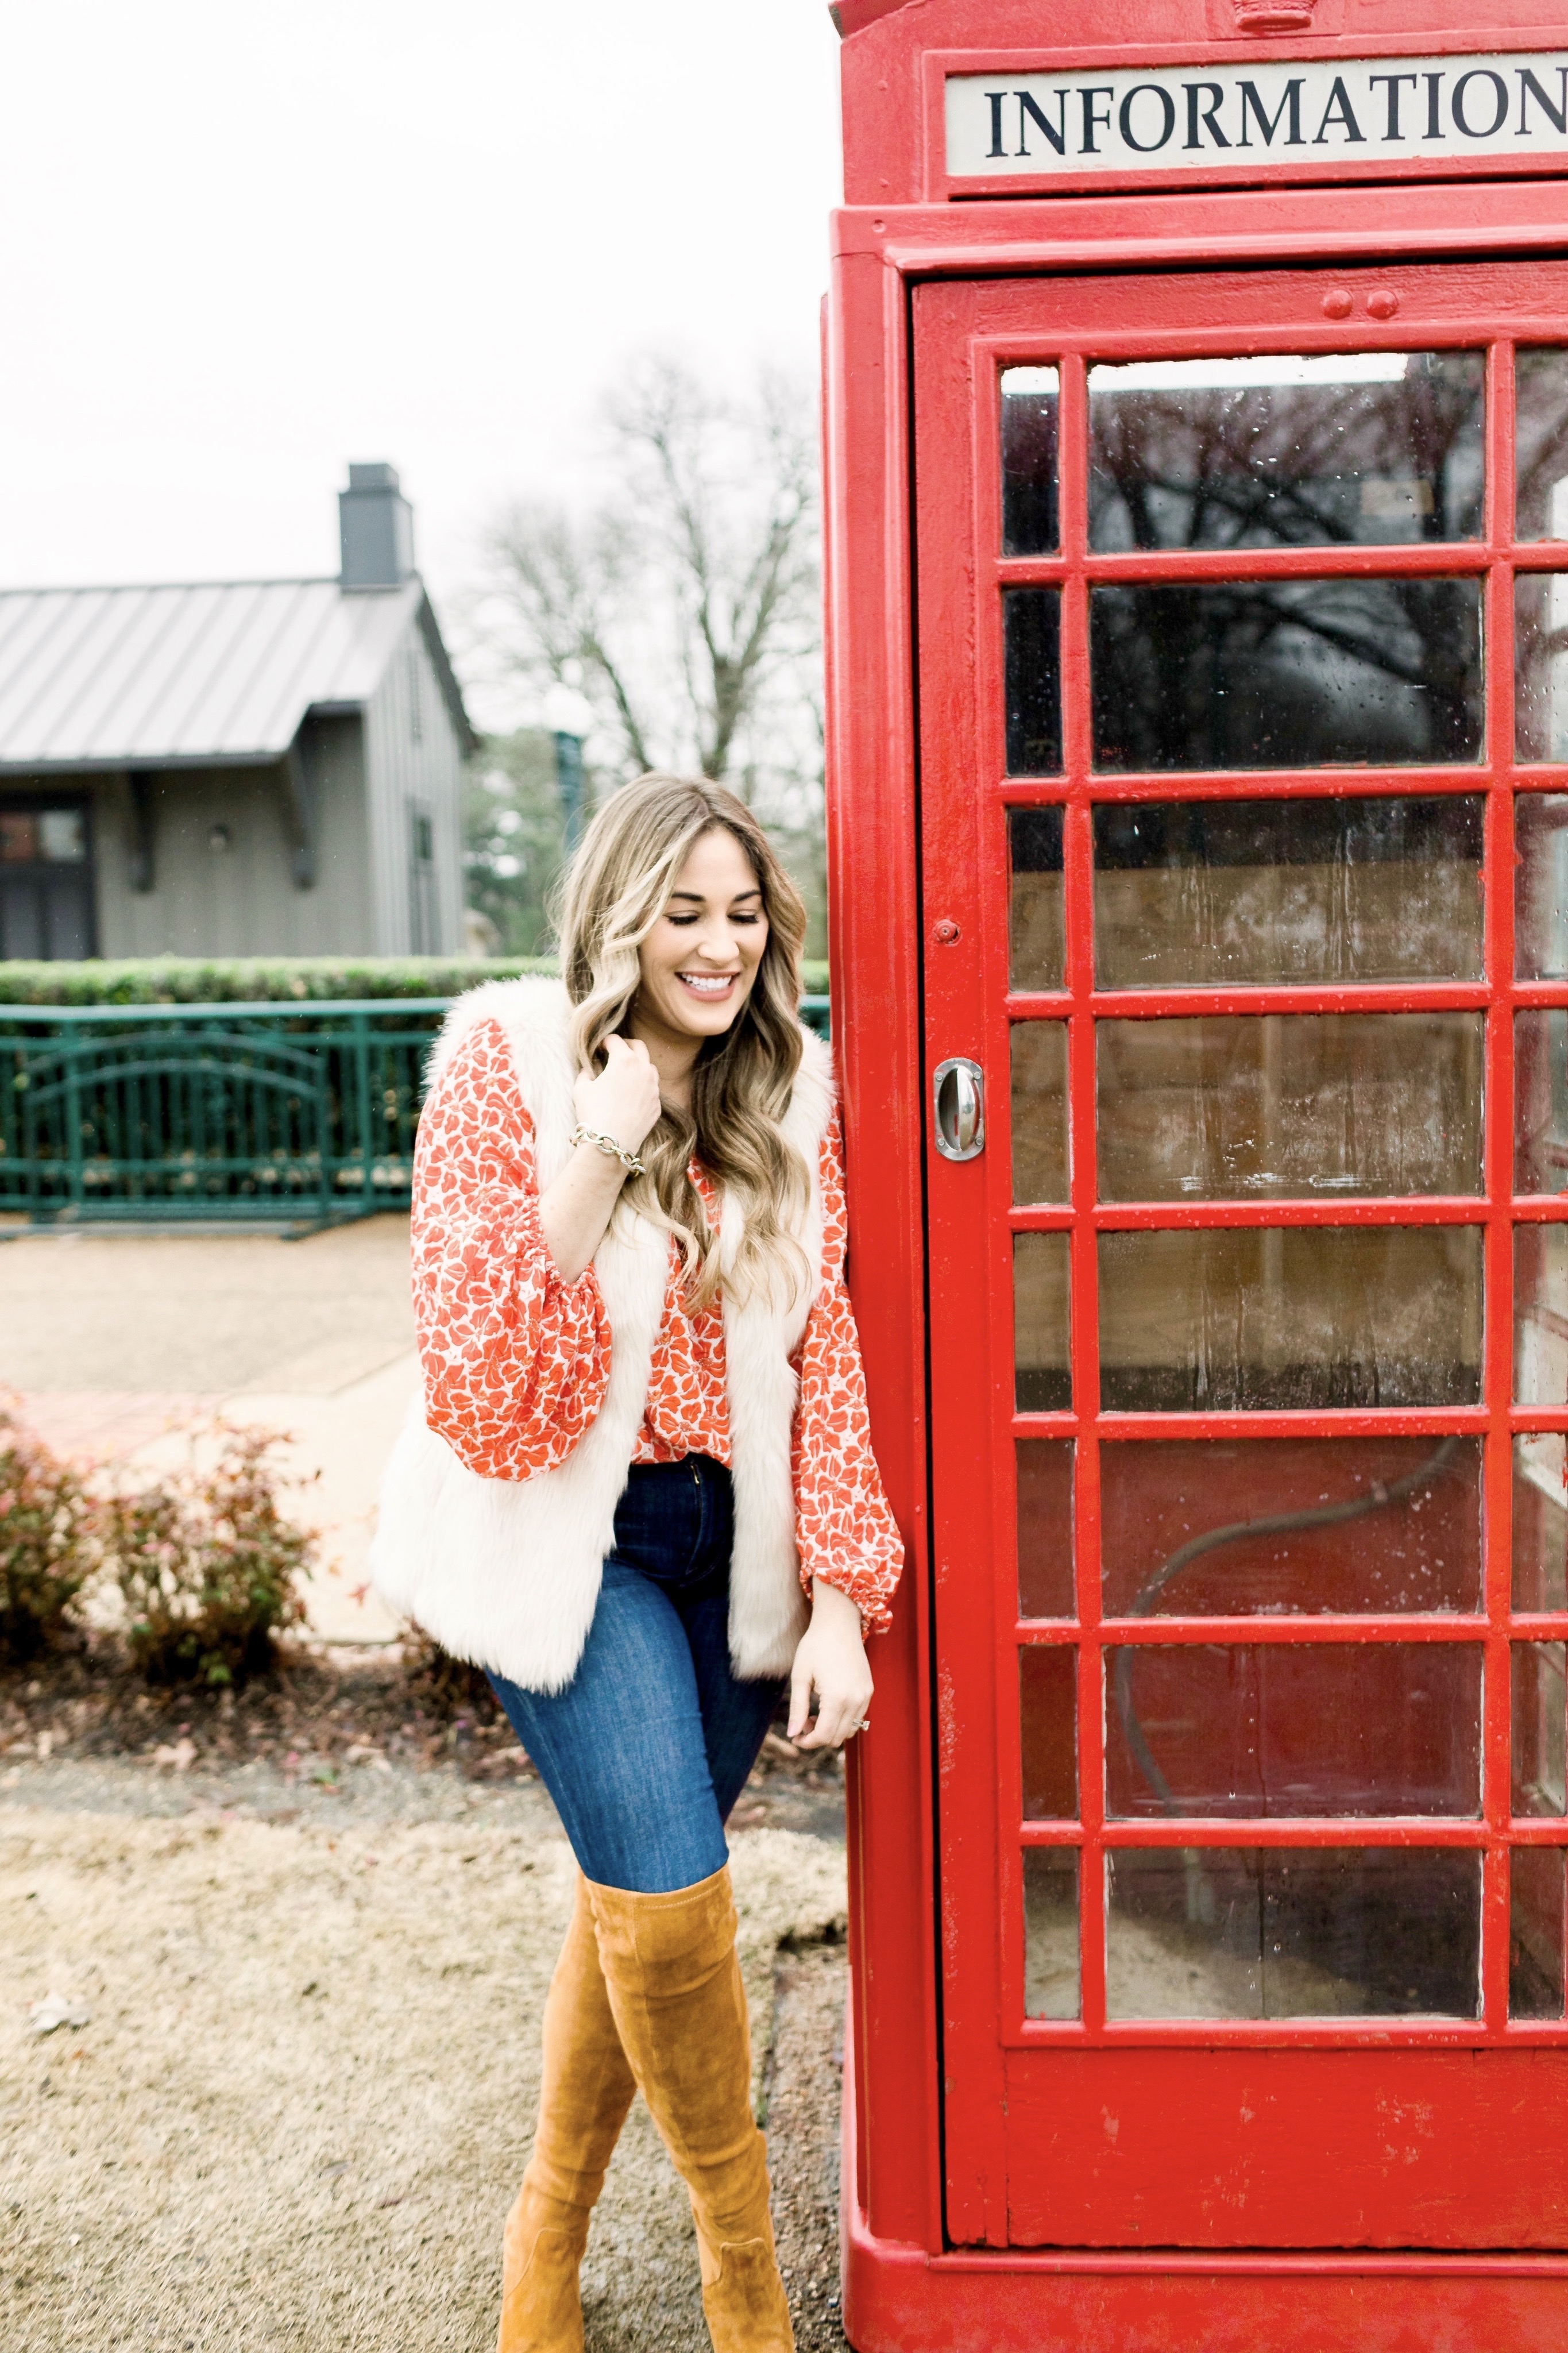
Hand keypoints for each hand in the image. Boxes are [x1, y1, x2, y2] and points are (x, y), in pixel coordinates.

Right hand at [574, 1036, 662, 1159]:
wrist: (611, 1142)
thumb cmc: (593, 1113)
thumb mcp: (581, 1089)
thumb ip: (585, 1073)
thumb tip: (588, 1070)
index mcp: (624, 1061)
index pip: (615, 1040)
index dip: (604, 1042)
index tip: (599, 1048)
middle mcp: (643, 1070)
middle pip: (639, 1046)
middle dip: (626, 1045)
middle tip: (615, 1051)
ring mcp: (653, 1088)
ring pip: (650, 1067)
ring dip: (638, 1065)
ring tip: (626, 1073)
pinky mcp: (657, 1105)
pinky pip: (652, 1089)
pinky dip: (643, 1086)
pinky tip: (632, 1094)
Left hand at [788, 1579, 872, 1750]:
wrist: (839, 1624)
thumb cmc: (815, 1646)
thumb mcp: (800, 1676)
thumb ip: (798, 1708)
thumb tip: (793, 1734)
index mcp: (837, 1698)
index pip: (823, 1736)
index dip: (807, 1742)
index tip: (795, 1738)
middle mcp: (855, 1700)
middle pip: (837, 1738)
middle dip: (817, 1737)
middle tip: (802, 1723)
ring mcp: (865, 1696)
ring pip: (849, 1730)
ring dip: (831, 1730)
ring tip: (814, 1714)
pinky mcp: (869, 1691)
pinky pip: (858, 1717)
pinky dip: (843, 1720)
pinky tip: (829, 1706)